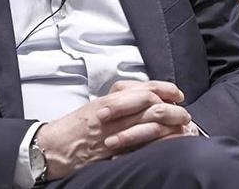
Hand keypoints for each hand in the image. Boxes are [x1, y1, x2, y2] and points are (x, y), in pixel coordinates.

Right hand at [35, 81, 191, 179]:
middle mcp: (113, 113)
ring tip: (184, 129)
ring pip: (149, 123)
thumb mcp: (96, 106)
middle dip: (173, 109)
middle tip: (185, 114)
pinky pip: (141, 144)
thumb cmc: (73, 128)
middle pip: (151, 104)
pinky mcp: (112, 150)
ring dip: (170, 125)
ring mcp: (113, 132)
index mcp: (109, 100)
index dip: (164, 89)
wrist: (53, 147)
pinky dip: (159, 142)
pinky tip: (169, 143)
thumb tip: (144, 97)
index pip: (142, 88)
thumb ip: (119, 101)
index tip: (177, 93)